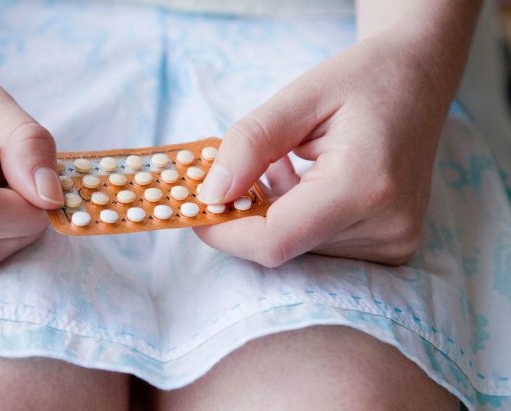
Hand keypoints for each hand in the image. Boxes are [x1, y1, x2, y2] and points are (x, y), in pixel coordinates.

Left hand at [195, 32, 455, 266]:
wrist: (419, 80)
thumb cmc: (363, 79)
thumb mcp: (299, 96)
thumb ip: (249, 145)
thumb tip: (209, 195)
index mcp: (364, 185)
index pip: (275, 239)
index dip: (224, 231)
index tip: (192, 209)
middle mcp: (385, 226)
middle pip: (283, 246)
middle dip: (246, 216)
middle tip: (235, 173)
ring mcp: (392, 242)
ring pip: (298, 248)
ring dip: (272, 214)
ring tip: (286, 165)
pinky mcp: (391, 246)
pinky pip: (319, 244)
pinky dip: (296, 218)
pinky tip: (303, 179)